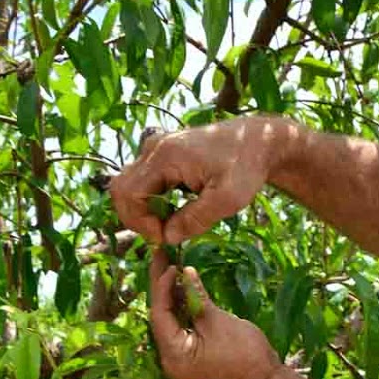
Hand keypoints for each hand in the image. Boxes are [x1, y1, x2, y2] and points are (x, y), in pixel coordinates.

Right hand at [110, 117, 282, 246]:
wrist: (256, 142)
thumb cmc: (246, 168)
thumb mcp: (227, 199)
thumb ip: (196, 219)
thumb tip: (167, 237)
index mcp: (165, 156)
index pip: (129, 193)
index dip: (140, 222)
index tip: (165, 237)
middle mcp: (153, 148)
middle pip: (122, 189)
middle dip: (137, 219)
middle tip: (164, 235)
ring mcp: (155, 149)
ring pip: (129, 186)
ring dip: (143, 211)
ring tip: (171, 225)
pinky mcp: (161, 154)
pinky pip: (142, 182)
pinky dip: (151, 201)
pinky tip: (174, 212)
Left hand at [148, 248, 279, 378]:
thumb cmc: (245, 354)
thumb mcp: (218, 321)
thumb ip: (198, 296)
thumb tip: (185, 271)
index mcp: (173, 354)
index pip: (159, 314)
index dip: (162, 286)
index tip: (170, 264)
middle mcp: (170, 358)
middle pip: (160, 316)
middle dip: (162, 286)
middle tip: (161, 256)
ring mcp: (180, 357)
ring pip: (170, 320)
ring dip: (172, 295)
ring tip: (170, 265)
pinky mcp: (190, 354)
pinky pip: (181, 327)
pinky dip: (183, 308)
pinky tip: (183, 287)